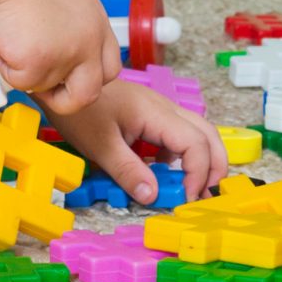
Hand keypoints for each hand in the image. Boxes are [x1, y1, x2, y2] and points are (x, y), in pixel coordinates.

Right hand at [0, 0, 119, 115]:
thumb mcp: (65, 1)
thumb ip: (70, 31)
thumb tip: (56, 57)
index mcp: (97, 24)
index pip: (109, 68)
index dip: (85, 78)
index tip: (66, 78)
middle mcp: (89, 42)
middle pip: (88, 93)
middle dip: (64, 99)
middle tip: (40, 85)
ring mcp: (67, 56)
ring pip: (43, 87)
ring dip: (22, 71)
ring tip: (10, 38)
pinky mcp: (38, 64)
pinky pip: (18, 81)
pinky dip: (4, 65)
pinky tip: (0, 38)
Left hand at [48, 79, 230, 204]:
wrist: (66, 82)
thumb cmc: (80, 111)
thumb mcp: (100, 146)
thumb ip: (128, 172)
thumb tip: (153, 196)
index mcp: (156, 114)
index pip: (195, 144)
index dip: (198, 173)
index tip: (186, 198)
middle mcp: (165, 109)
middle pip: (207, 134)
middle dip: (214, 165)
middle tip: (206, 194)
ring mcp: (160, 110)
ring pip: (196, 131)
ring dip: (202, 158)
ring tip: (193, 187)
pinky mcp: (151, 115)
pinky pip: (179, 133)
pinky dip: (184, 154)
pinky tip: (166, 171)